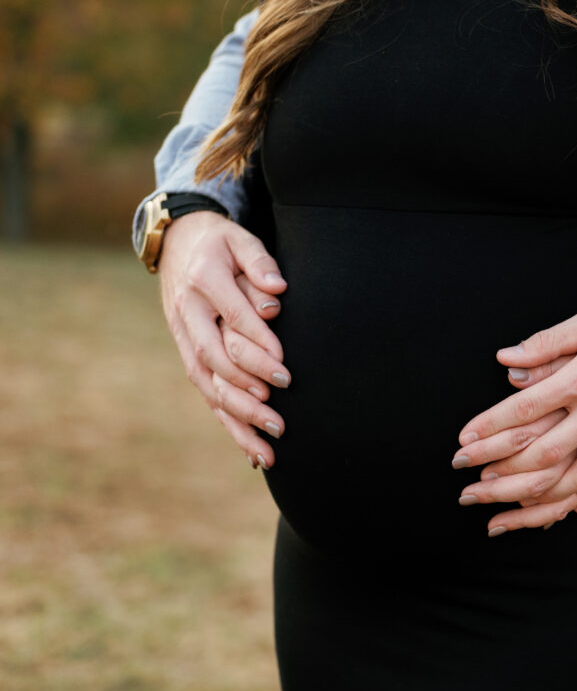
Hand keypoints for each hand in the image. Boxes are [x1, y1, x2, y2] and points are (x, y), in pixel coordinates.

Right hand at [158, 211, 289, 467]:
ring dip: (237, 417)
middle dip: (247, 386)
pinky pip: (207, 393)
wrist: (178, 242)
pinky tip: (252, 451)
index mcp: (204, 281)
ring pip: (207, 385)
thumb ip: (260, 262)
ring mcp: (183, 337)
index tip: (284, 366)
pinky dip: (229, 423)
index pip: (232, 317)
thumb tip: (277, 291)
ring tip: (269, 447)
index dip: (258, 344)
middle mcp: (188, 313)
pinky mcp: (188, 354)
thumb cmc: (222, 243)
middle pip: (214, 357)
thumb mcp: (241, 239)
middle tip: (281, 407)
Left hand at [453, 291, 576, 534]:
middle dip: (500, 474)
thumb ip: (546, 344)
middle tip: (468, 489)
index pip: (525, 410)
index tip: (462, 444)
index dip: (489, 428)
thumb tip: (505, 361)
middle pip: (543, 454)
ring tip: (503, 516)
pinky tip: (564, 512)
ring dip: (536, 501)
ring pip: (576, 479)